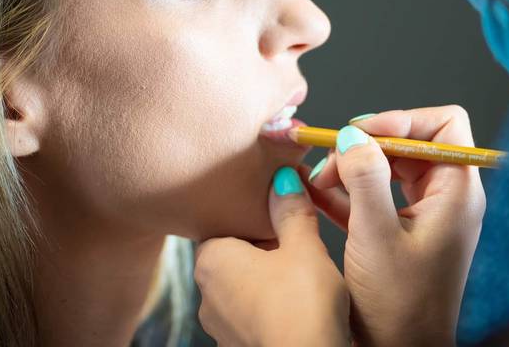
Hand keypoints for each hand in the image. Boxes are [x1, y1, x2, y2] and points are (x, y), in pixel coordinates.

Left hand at [194, 166, 350, 346]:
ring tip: (299, 277)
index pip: (222, 223)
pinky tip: (295, 307)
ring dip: (265, 280)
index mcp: (211, 259)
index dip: (252, 217)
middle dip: (261, 249)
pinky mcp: (236, 346)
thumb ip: (291, 210)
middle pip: (231, 256)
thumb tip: (283, 179)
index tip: (278, 216)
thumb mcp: (304, 247)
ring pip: (241, 288)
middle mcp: (205, 294)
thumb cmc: (301, 306)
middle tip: (294, 244)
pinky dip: (269, 308)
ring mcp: (219, 326)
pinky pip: (250, 316)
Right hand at [306, 106, 485, 346]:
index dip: (402, 119)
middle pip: (408, 143)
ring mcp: (425, 215)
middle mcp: (446, 198)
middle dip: (365, 145)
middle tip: (331, 158)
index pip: (442, 125)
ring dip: (350, 169)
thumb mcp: (375, 235)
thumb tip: (353, 135)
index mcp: (456, 192)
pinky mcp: (402, 232)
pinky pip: (374, 196)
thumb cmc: (400, 307)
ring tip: (318, 180)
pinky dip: (346, 192)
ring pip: (387, 168)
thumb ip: (364, 178)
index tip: (362, 131)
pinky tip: (314, 195)